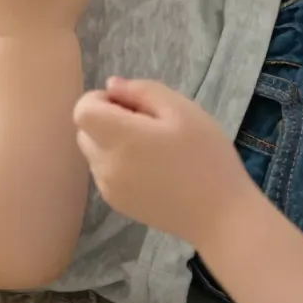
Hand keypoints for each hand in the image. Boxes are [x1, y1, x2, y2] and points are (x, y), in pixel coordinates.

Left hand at [73, 77, 256, 244]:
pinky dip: (118, 164)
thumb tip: (111, 86)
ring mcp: (108, 189)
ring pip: (94, 152)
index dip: (101, 100)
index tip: (131, 105)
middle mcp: (105, 165)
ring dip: (112, 143)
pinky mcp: (117, 204)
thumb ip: (141, 91)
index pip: (82, 110)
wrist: (221, 216)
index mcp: (119, 138)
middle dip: (106, 120)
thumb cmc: (206, 157)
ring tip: (153, 149)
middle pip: (84, 131)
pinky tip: (153, 169)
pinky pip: (105, 173)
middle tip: (147, 125)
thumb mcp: (182, 110)